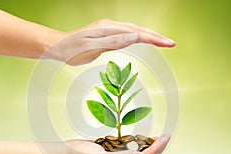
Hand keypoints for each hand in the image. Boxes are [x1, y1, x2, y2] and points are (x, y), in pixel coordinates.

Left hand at [44, 19, 175, 64]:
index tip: (168, 44)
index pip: (136, 33)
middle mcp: (110, 26)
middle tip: (172, 43)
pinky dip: (139, 38)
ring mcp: (109, 30)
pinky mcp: (107, 35)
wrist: (58, 47)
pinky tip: (145, 41)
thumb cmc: (71, 49)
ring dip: (150, 37)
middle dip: (156, 37)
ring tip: (164, 42)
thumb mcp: (90, 47)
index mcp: (108, 29)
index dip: (153, 39)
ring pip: (134, 31)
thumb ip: (113, 42)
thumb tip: (134, 37)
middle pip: (138, 30)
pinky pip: (127, 36)